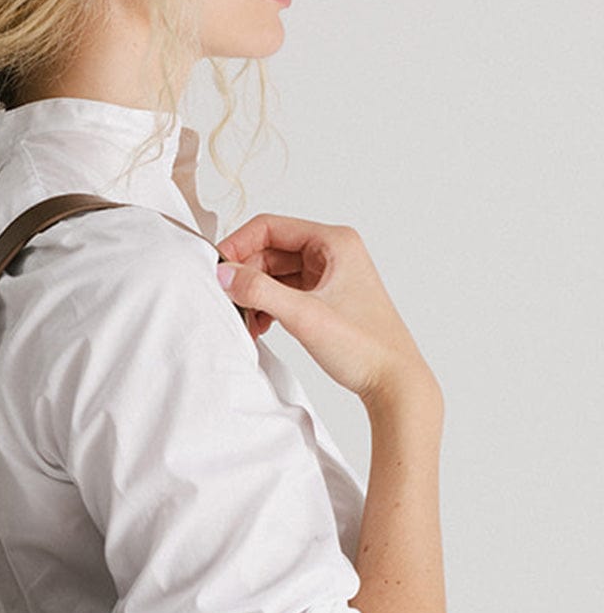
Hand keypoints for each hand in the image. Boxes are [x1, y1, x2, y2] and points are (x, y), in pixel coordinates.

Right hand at [217, 213, 434, 402]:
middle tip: (228, 300)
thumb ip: (260, 291)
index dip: (239, 244)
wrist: (395, 385)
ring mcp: (329, 275)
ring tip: (246, 319)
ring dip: (255, 293)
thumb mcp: (305, 316)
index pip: (271, 227)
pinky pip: (284, 290)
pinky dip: (267, 304)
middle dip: (246, 275)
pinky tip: (260, 325)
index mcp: (334, 242)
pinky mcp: (325, 297)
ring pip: (274, 272)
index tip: (218, 268)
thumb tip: (223, 273)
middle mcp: (332, 252)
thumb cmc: (365, 347)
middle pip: (270, 250)